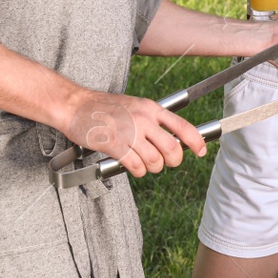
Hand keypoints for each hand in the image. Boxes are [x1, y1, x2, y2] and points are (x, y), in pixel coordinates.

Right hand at [59, 89, 206, 176]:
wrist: (75, 106)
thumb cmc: (104, 107)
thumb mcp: (136, 105)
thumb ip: (154, 120)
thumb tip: (174, 138)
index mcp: (151, 108)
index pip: (183, 127)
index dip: (196, 142)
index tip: (202, 151)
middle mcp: (144, 120)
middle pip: (172, 149)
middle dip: (173, 161)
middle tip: (166, 162)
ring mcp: (129, 133)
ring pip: (155, 161)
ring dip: (153, 168)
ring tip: (144, 163)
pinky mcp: (114, 145)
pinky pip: (136, 166)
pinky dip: (138, 171)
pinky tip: (133, 167)